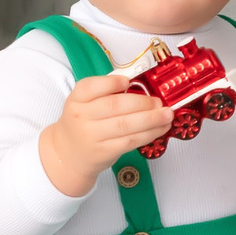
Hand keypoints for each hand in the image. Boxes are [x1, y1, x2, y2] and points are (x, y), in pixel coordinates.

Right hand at [38, 76, 174, 197]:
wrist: (69, 153)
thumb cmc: (83, 124)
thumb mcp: (84, 103)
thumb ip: (105, 93)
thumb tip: (140, 87)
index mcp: (77, 99)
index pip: (91, 87)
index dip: (111, 83)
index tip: (128, 81)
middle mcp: (81, 117)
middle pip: (114, 106)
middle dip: (142, 102)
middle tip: (159, 101)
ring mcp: (92, 136)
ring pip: (126, 125)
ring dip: (151, 119)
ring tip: (166, 114)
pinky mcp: (104, 151)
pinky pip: (130, 141)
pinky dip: (149, 134)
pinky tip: (160, 128)